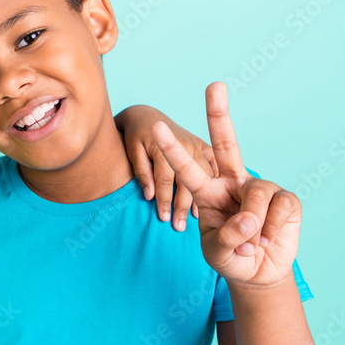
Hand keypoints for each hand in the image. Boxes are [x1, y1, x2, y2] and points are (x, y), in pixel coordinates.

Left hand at [116, 105, 216, 229]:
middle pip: (186, 182)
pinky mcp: (204, 146)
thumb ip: (142, 173)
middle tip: (178, 227)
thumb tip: (149, 195)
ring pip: (203, 177)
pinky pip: (212, 168)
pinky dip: (212, 185)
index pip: (165, 180)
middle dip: (182, 206)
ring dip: (199, 199)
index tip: (163, 219)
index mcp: (164, 146)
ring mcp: (198, 145)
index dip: (164, 201)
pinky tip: (208, 202)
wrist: (147, 116)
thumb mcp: (132, 151)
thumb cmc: (135, 135)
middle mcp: (185, 145)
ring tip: (194, 221)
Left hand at [150, 82, 300, 287]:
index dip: (172, 147)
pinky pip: (278, 209)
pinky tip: (267, 240)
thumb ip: (226, 236)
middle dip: (219, 114)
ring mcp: (261, 188)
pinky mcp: (286, 200)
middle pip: (226, 143)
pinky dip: (270, 230)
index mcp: (208, 190)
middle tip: (214, 85)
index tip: (156, 125)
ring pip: (255, 194)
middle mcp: (233, 182)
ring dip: (251, 225)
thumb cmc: (231, 257)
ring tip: (249, 244)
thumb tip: (249, 220)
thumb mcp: (216, 251)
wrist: (259, 272)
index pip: (187, 166)